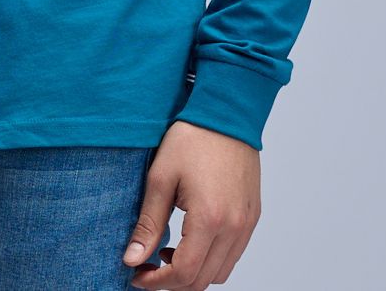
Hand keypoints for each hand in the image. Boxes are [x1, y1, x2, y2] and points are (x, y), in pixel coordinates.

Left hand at [123, 121, 260, 287]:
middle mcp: (234, 227)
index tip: (137, 274)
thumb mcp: (161, 177)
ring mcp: (246, 223)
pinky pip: (233, 254)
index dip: (157, 282)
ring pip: (220, 272)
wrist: (227, 112)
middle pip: (202, 280)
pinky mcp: (252, 216)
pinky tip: (191, 240)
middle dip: (172, 281)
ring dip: (193, 272)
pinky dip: (212, 259)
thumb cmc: (192, 137)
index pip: (183, 272)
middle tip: (148, 266)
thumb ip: (148, 224)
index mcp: (209, 218)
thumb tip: (132, 259)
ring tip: (168, 252)